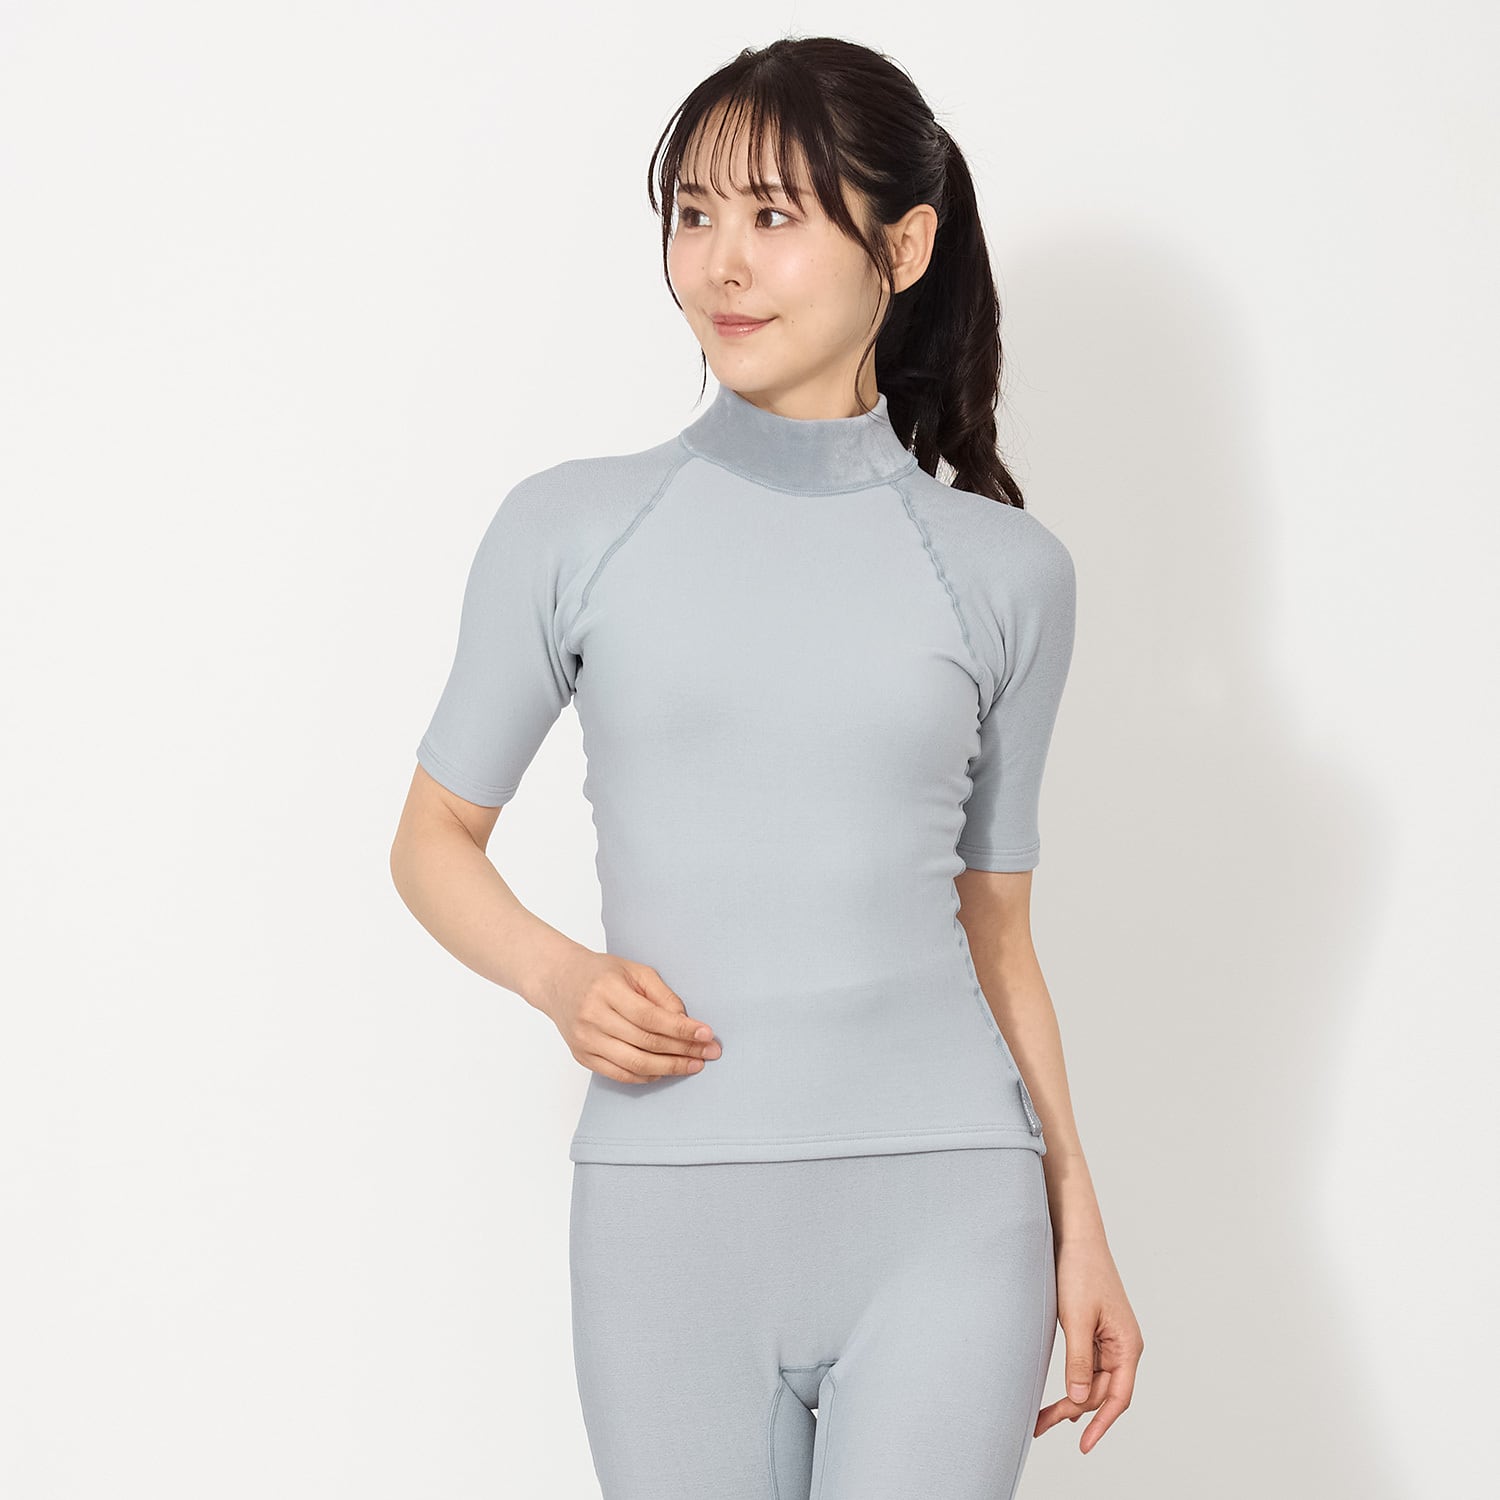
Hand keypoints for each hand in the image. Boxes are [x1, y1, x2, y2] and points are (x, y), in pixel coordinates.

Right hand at [532, 947, 721, 1081]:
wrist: (558, 980)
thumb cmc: (600, 973)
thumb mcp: (634, 971)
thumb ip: (661, 994)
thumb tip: (686, 1021)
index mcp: (607, 990)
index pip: (651, 1017)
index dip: (681, 1029)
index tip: (706, 1034)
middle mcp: (593, 1016)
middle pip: (646, 1042)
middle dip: (683, 1050)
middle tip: (709, 1053)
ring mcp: (585, 1039)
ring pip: (634, 1063)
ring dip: (669, 1067)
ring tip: (693, 1065)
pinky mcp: (582, 1056)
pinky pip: (619, 1074)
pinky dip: (645, 1075)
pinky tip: (665, 1070)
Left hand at [1035, 1232, 1143, 1452]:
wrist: (1074, 1236)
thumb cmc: (1080, 1270)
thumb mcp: (1076, 1318)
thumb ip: (1078, 1360)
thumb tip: (1078, 1400)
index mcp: (1127, 1346)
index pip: (1118, 1397)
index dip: (1102, 1425)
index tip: (1084, 1447)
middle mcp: (1122, 1346)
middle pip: (1100, 1392)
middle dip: (1073, 1412)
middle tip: (1039, 1425)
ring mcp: (1108, 1340)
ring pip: (1091, 1381)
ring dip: (1070, 1398)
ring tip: (1040, 1418)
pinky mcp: (1093, 1331)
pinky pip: (1085, 1365)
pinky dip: (1071, 1381)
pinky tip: (1059, 1396)